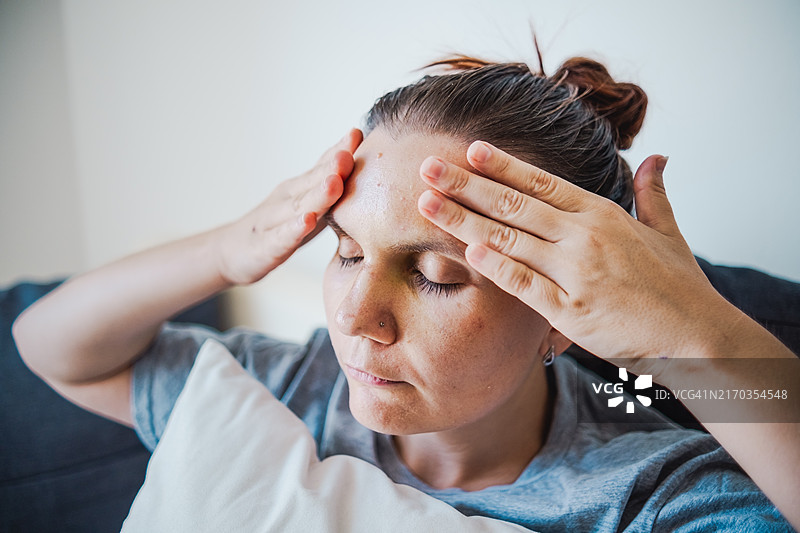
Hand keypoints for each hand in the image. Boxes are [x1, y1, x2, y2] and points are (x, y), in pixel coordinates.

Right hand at [218, 128, 362, 284]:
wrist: (232, 252)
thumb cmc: (280, 229)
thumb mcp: (308, 208)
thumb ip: (332, 194)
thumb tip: (367, 178)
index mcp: (299, 190)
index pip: (320, 168)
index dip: (338, 151)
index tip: (358, 134)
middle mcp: (285, 200)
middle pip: (311, 183)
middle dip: (331, 167)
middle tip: (350, 152)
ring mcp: (273, 222)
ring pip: (298, 207)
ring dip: (317, 194)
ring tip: (334, 182)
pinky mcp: (264, 248)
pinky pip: (281, 238)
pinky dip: (294, 229)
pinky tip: (307, 221)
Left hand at [416, 141, 738, 368]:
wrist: (698, 336)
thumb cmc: (678, 286)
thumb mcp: (667, 232)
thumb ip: (654, 192)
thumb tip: (658, 157)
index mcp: (601, 214)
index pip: (541, 182)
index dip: (501, 165)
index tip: (467, 149)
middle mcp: (584, 237)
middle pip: (514, 204)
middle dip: (465, 185)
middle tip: (427, 167)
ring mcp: (577, 273)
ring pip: (509, 239)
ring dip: (463, 220)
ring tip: (426, 205)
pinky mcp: (571, 311)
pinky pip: (525, 285)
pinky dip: (495, 267)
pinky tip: (465, 252)